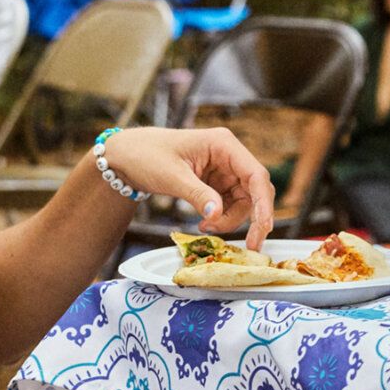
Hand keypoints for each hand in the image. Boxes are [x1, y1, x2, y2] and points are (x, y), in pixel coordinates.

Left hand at [100, 126, 275, 248]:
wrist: (126, 157)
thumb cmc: (146, 155)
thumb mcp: (172, 176)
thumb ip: (197, 195)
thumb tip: (217, 215)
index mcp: (223, 144)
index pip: (255, 175)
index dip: (263, 203)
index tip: (263, 228)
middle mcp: (228, 156)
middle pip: (254, 191)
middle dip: (251, 218)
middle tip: (250, 244)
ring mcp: (223, 170)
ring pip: (244, 202)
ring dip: (230, 220)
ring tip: (206, 227)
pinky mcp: (215, 183)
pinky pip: (229, 205)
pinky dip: (221, 218)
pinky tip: (204, 223)